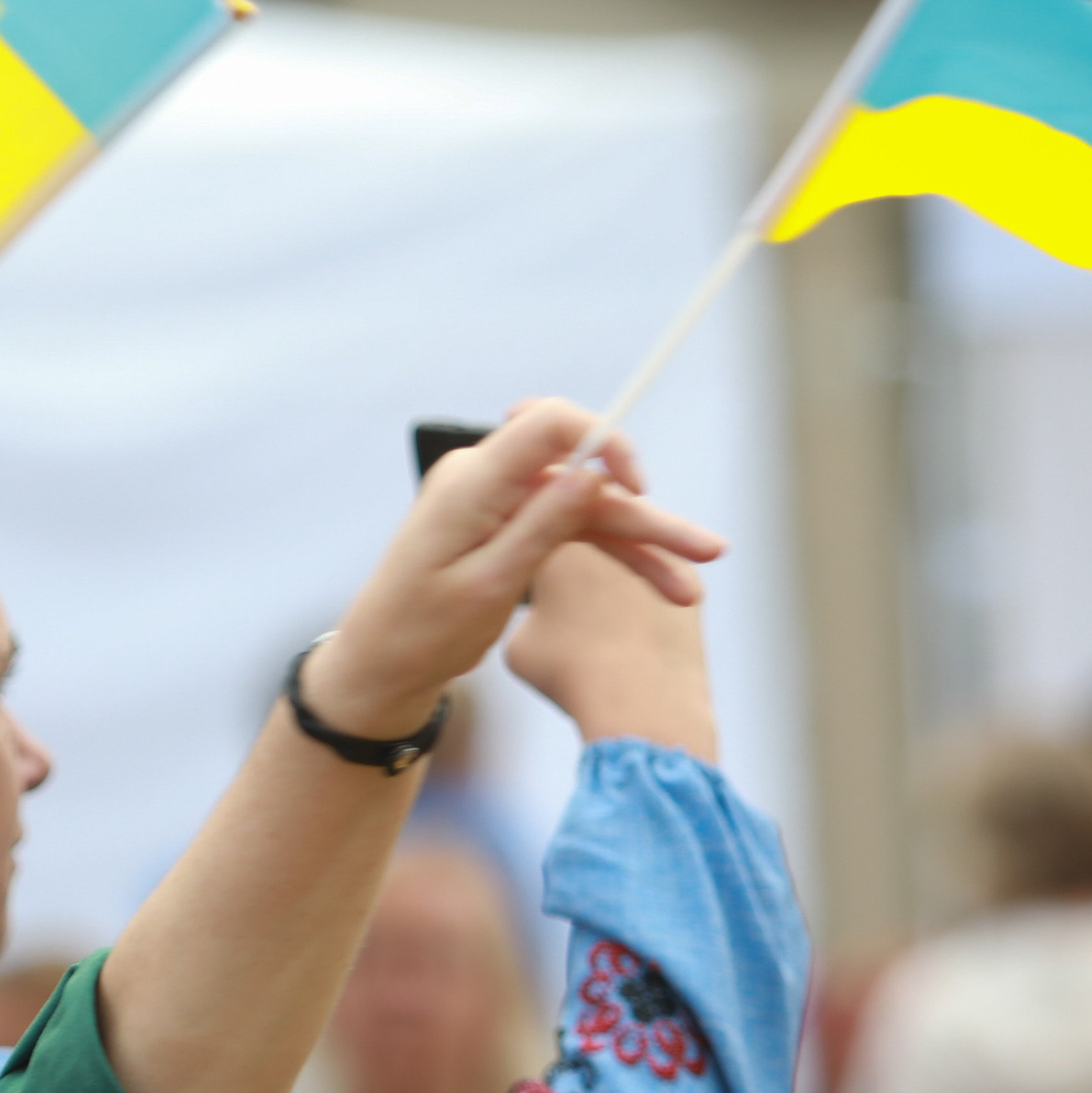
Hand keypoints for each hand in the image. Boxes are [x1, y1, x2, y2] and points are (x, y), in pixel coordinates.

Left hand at [304, 400, 723, 738]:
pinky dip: (611, 557)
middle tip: (710, 552)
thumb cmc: (421, 633)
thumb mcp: (487, 586)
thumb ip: (540, 525)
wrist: (381, 668)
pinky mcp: (507, 528)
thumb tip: (592, 471)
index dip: (605, 441)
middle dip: (646, 518)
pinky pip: (571, 531)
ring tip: (690, 591)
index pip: (549, 424)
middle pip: (585, 480)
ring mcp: (499, 504)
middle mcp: (487, 481)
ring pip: (588, 512)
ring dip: (639, 547)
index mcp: (472, 482)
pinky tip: (659, 583)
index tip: (640, 486)